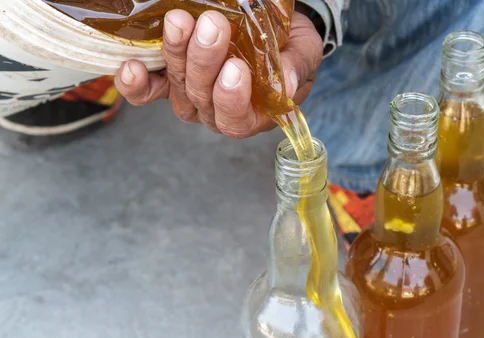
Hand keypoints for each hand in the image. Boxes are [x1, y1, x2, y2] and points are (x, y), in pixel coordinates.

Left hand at [115, 9, 322, 137]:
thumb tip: (285, 85)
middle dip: (204, 62)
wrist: (274, 32)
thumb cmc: (289, 49)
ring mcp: (190, 95)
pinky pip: (148, 90)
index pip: (236, 120)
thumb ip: (295, 68)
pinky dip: (137, 82)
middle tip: (213, 26)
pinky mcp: (170, 79)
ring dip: (176, 55)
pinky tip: (131, 66)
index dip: (232, 100)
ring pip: (177, 86)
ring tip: (180, 22)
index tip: (236, 69)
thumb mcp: (304, 54)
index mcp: (253, 115)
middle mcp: (216, 111)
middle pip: (202, 98)